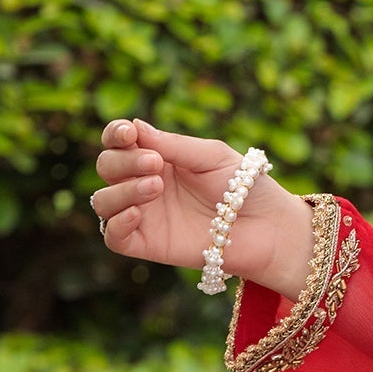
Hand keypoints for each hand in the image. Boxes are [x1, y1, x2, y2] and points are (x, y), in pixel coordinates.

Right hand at [91, 119, 312, 294]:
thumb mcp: (211, 156)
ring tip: (156, 186)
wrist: (268, 227)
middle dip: (123, 160)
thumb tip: (134, 127)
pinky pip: (113, 236)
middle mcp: (145, 184)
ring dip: (121, 190)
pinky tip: (136, 212)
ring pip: (103, 202)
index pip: (120, 141)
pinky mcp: (148, 244)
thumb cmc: (244, 187)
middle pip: (107, 167)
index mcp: (159, 157)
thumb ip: (173, 145)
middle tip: (156, 164)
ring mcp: (145, 215)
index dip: (115, 134)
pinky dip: (116, 223)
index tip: (128, 133)